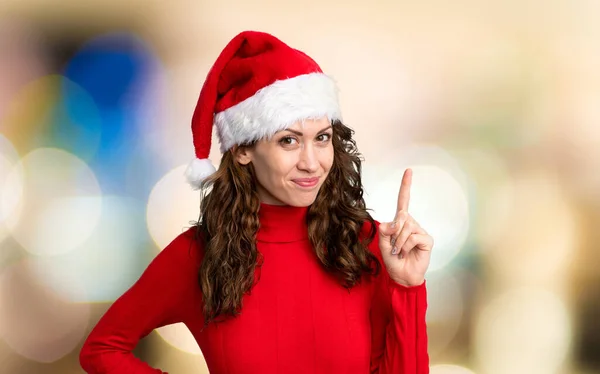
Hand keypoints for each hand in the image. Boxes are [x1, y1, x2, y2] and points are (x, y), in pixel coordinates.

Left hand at [378, 169, 432, 286]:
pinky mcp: (426, 239)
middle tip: (394, 247)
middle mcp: (411, 223)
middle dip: (393, 233)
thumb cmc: (393, 260)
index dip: (405, 186)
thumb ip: (384, 231)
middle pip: (401, 217)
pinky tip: (407, 253)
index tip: (409, 171)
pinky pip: (413, 237)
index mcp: (400, 222)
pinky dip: (406, 246)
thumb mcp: (382, 244)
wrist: (402, 276)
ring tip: (400, 252)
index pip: (404, 200)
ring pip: (406, 228)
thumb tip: (390, 223)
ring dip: (398, 242)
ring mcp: (420, 231)